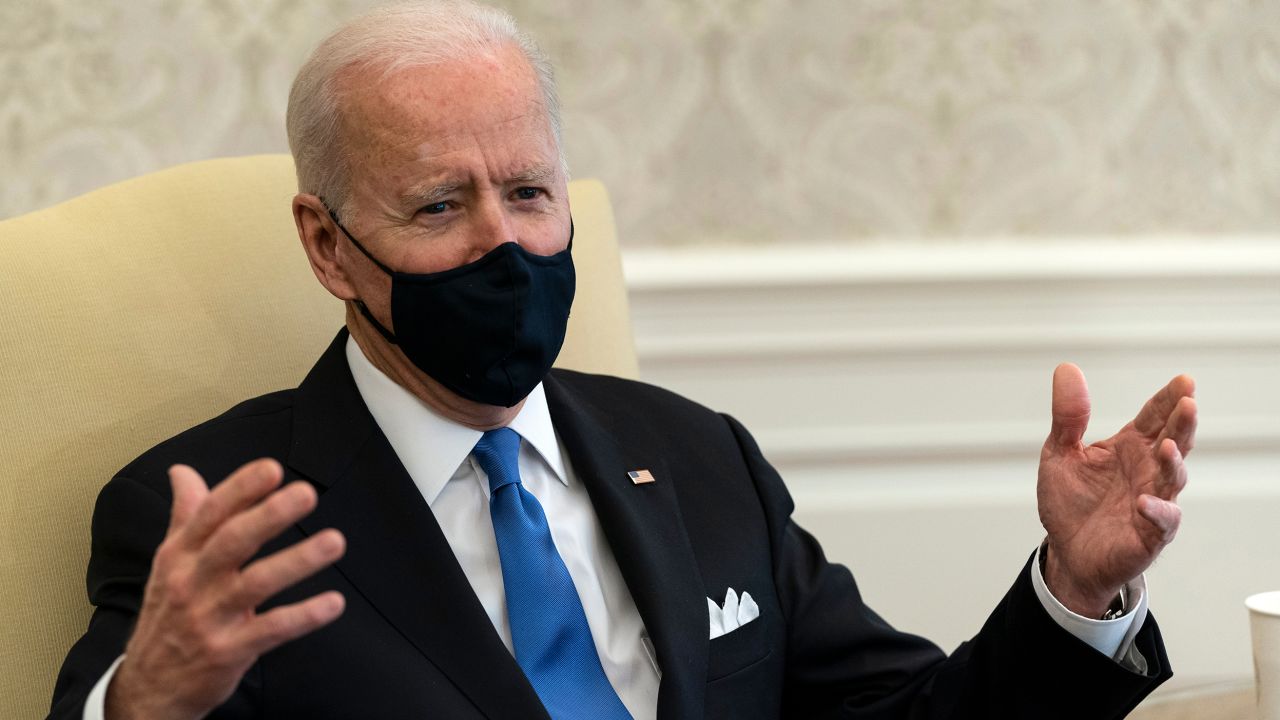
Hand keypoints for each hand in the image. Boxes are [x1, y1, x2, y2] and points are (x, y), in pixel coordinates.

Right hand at [105, 459, 345, 719]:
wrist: (148, 687)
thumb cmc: (167, 614)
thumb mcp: (168, 563)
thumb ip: (185, 515)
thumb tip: (182, 472)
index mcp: (179, 555)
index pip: (210, 514)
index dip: (240, 489)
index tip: (272, 469)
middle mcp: (192, 582)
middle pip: (232, 542)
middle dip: (269, 516)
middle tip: (306, 493)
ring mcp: (209, 618)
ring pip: (256, 583)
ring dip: (298, 561)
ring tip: (335, 541)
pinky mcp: (228, 651)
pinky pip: (271, 630)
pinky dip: (304, 616)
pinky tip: (333, 602)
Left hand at [1037, 364, 1195, 617]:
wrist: (1066, 552)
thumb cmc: (1070, 502)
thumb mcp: (1059, 453)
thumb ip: (1067, 416)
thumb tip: (1066, 369)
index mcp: (1129, 447)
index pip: (1155, 417)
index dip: (1169, 399)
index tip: (1184, 380)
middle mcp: (1147, 471)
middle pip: (1173, 441)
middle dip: (1183, 423)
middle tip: (1188, 403)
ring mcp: (1152, 501)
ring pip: (1173, 478)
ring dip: (1173, 462)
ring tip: (1168, 446)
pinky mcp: (1149, 534)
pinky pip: (1161, 522)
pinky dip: (1157, 511)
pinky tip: (1144, 501)